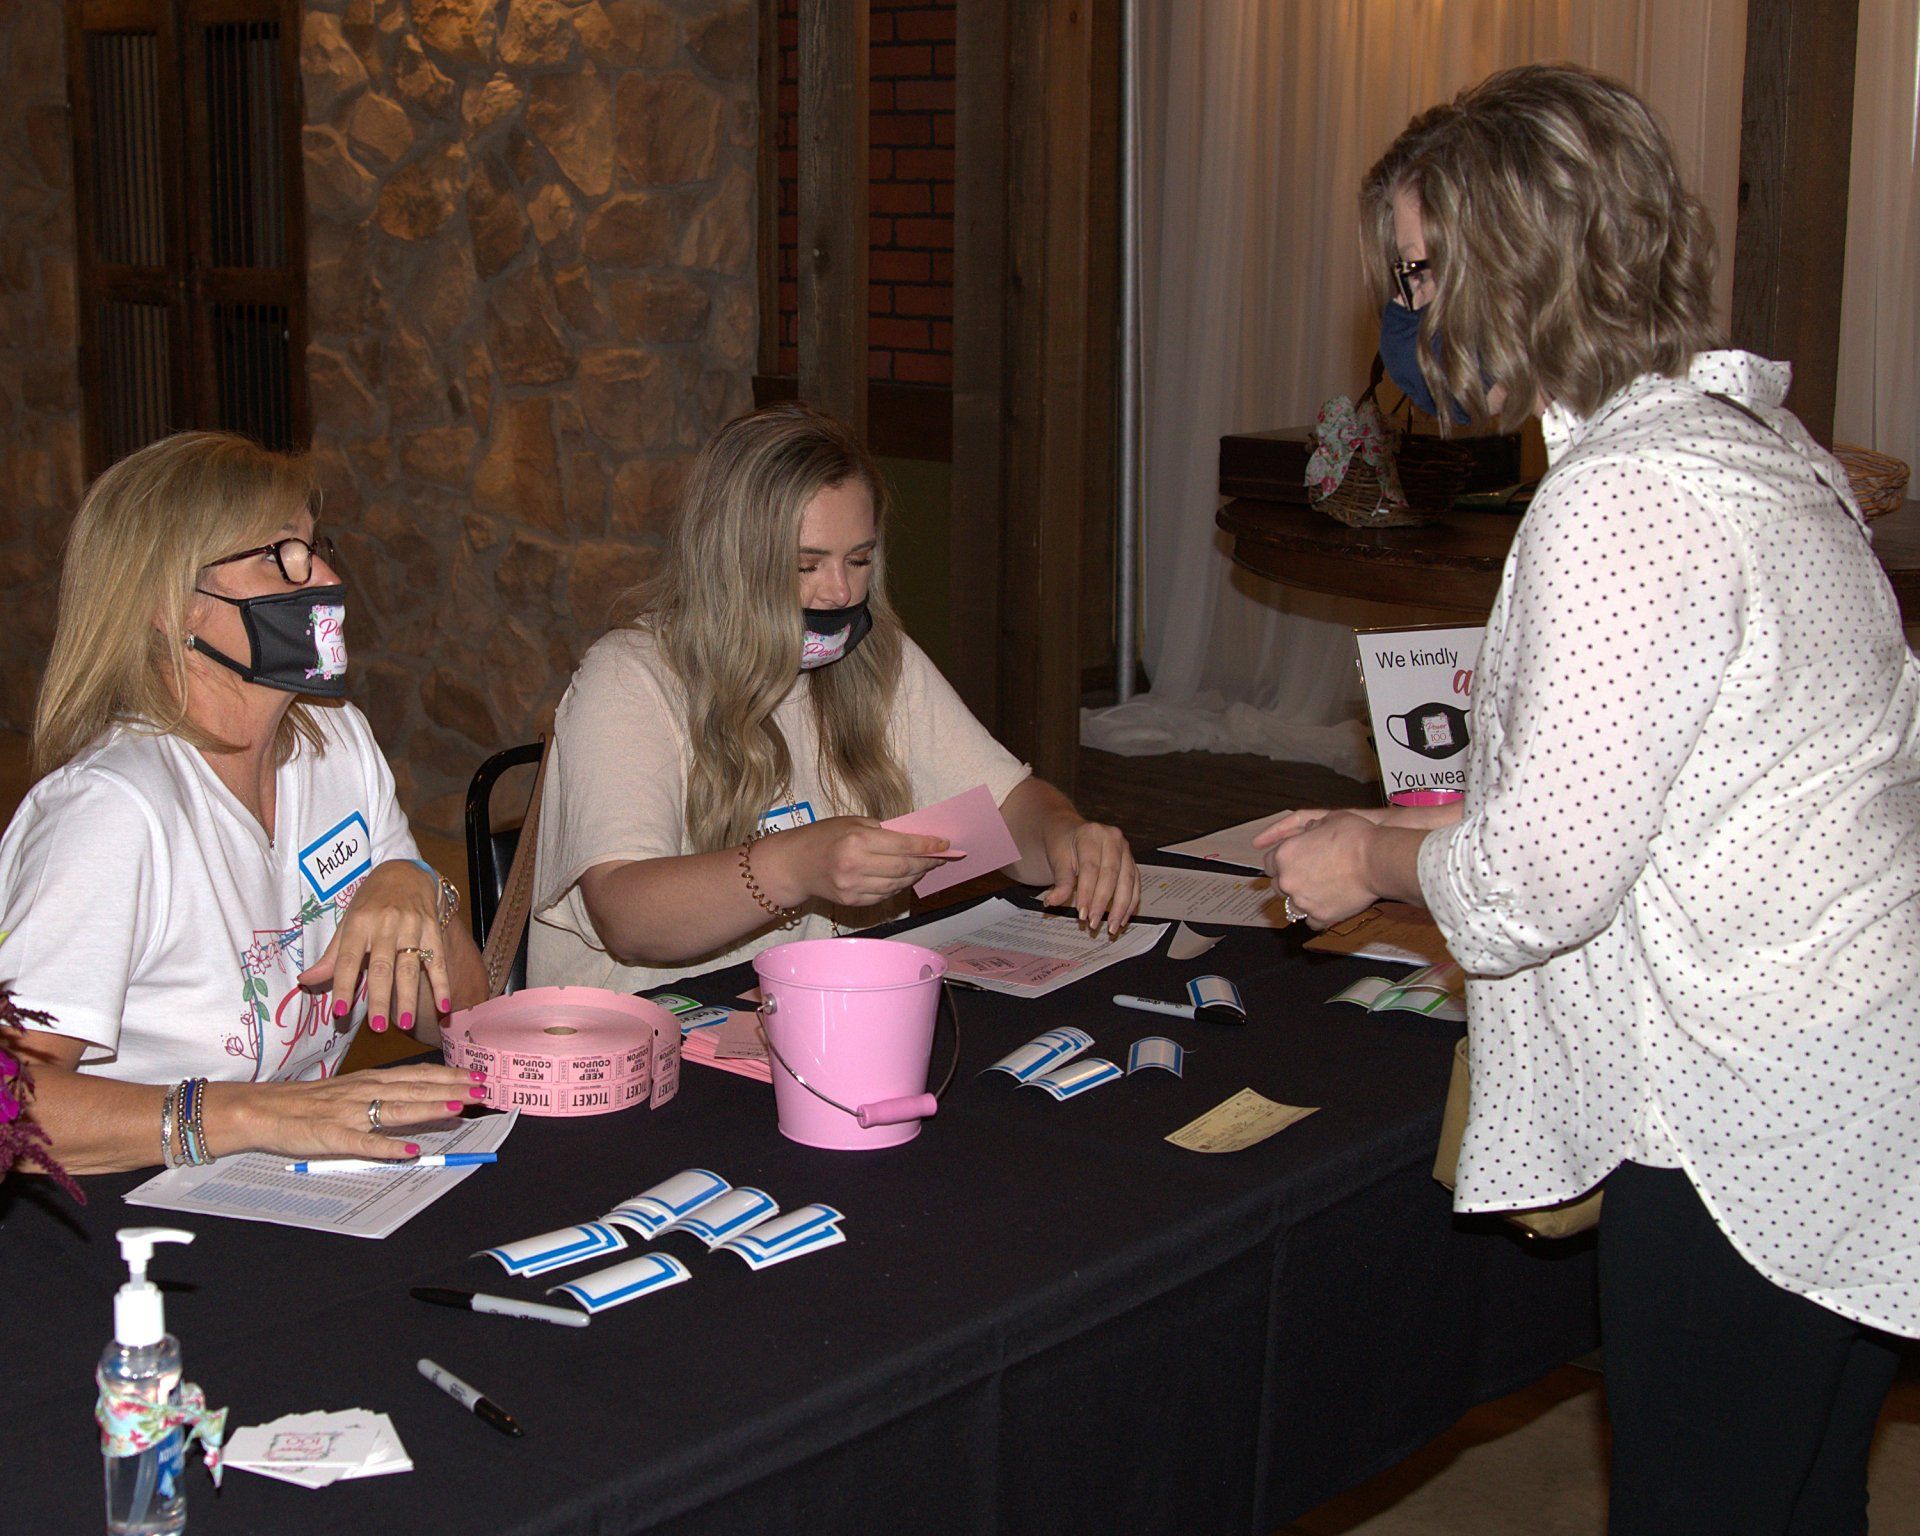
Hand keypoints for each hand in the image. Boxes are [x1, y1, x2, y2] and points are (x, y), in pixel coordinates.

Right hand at [221, 1063, 489, 1160]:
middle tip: (483, 1089)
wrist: (262, 1110)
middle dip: (451, 1087)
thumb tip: (424, 1098)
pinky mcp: (331, 1136)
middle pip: (414, 1088)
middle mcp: (364, 1091)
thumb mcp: (352, 1090)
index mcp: (370, 1080)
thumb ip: (385, 1093)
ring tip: (457, 1108)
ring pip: (395, 1109)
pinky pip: (362, 1142)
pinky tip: (409, 1150)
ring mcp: (348, 1113)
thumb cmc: (310, 1103)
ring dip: (427, 1108)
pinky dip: (386, 1146)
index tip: (479, 1076)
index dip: (450, 1075)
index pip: (418, 1075)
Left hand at [299, 861, 450, 1033]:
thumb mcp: (348, 923)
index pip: (347, 960)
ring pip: (410, 966)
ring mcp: (412, 927)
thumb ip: (331, 956)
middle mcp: (385, 925)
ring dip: (409, 997)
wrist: (406, 872)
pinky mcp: (432, 929)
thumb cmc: (371, 902)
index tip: (339, 1012)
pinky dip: (441, 983)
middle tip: (378, 1027)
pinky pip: (438, 960)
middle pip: (382, 967)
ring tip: (406, 1023)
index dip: (342, 985)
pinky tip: (443, 1005)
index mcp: (358, 924)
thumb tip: (305, 981)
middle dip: (381, 998)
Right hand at [763, 816, 953, 907]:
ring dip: (915, 876)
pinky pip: (884, 896)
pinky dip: (898, 887)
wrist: (793, 864)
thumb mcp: (852, 823)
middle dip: (927, 862)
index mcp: (857, 841)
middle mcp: (856, 866)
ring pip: (898, 885)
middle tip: (940, 857)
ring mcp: (854, 888)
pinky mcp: (852, 902)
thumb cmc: (823, 837)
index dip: (928, 846)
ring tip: (924, 867)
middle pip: (905, 868)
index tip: (945, 844)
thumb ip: (883, 832)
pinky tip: (904, 878)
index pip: (904, 846)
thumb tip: (916, 840)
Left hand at [1040, 820, 1137, 934]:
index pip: (1090, 867)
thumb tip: (1053, 901)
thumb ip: (1060, 882)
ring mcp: (1125, 849)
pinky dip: (1130, 903)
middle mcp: (1112, 838)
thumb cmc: (1063, 846)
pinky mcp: (1131, 862)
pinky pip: (1135, 884)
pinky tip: (1123, 919)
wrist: (1070, 834)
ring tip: (1112, 927)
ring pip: (1127, 881)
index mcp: (1092, 833)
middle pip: (1111, 874)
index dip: (1087, 892)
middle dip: (1103, 903)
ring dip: (1121, 907)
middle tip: (1094, 923)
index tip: (1082, 914)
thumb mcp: (1058, 861)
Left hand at [1261, 810, 1380, 928]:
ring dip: (1302, 900)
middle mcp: (1287, 880)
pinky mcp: (1320, 916)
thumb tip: (1309, 831)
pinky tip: (1328, 908)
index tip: (1290, 864)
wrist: (1377, 860)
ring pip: (1292, 906)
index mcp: (1284, 854)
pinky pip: (1312, 922)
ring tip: (1318, 894)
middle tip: (1307, 878)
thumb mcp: (1328, 820)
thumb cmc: (1355, 837)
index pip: (1269, 863)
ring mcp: (1302, 901)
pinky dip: (1319, 916)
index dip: (1280, 863)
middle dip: (1290, 882)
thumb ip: (1312, 828)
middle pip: (1278, 886)